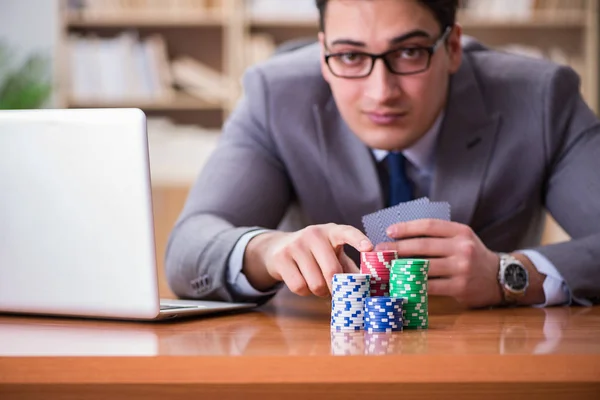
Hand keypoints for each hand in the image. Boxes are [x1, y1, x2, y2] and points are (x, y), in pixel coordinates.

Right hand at [244, 224, 372, 296]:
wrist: (279, 248)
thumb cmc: (316, 254)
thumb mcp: (334, 254)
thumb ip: (351, 268)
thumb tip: (369, 287)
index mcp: (332, 232)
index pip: (347, 232)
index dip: (358, 240)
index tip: (368, 248)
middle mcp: (314, 234)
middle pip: (332, 271)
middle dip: (336, 287)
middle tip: (336, 291)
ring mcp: (296, 244)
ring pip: (316, 284)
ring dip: (319, 291)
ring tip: (318, 283)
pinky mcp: (281, 258)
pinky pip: (299, 287)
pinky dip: (304, 292)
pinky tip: (303, 282)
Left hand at [375, 219, 501, 307]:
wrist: (501, 278)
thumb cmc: (473, 256)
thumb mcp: (462, 239)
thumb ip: (439, 236)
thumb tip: (402, 236)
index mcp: (461, 232)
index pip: (429, 226)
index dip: (407, 227)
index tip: (389, 231)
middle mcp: (462, 248)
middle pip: (423, 246)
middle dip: (397, 248)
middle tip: (379, 250)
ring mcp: (461, 268)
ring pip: (424, 266)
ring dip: (401, 267)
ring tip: (385, 268)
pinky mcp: (459, 287)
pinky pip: (430, 285)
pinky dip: (413, 284)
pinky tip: (400, 283)